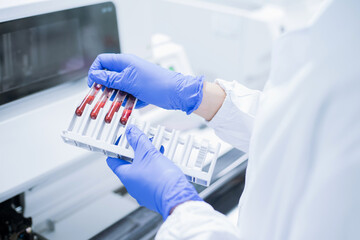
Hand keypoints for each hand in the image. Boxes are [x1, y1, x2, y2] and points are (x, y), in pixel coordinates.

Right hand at [88, 53, 203, 113]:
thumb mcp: (129, 81)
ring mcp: (135, 79)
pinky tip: (133, 103)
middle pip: (108, 76)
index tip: (93, 84)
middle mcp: (129, 69)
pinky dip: (128, 101)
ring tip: (121, 101)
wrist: (177, 93)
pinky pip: (128, 95)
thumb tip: (96, 76)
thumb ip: (111, 79)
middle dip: (106, 87)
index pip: (102, 61)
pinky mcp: (140, 89)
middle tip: (105, 96)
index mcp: (125, 62)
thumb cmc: (158, 84)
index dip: (95, 72)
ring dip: (117, 96)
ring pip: (118, 88)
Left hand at [107, 125, 201, 218]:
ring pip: (142, 171)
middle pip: (129, 164)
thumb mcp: (148, 153)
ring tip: (157, 150)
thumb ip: (138, 140)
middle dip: (137, 152)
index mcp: (126, 176)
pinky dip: (156, 168)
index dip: (116, 149)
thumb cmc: (162, 179)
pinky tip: (163, 161)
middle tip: (142, 142)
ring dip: (148, 159)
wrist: (178, 196)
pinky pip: (152, 178)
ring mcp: (144, 191)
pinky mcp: (155, 193)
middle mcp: (132, 186)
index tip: (122, 141)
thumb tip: (131, 132)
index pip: (113, 161)